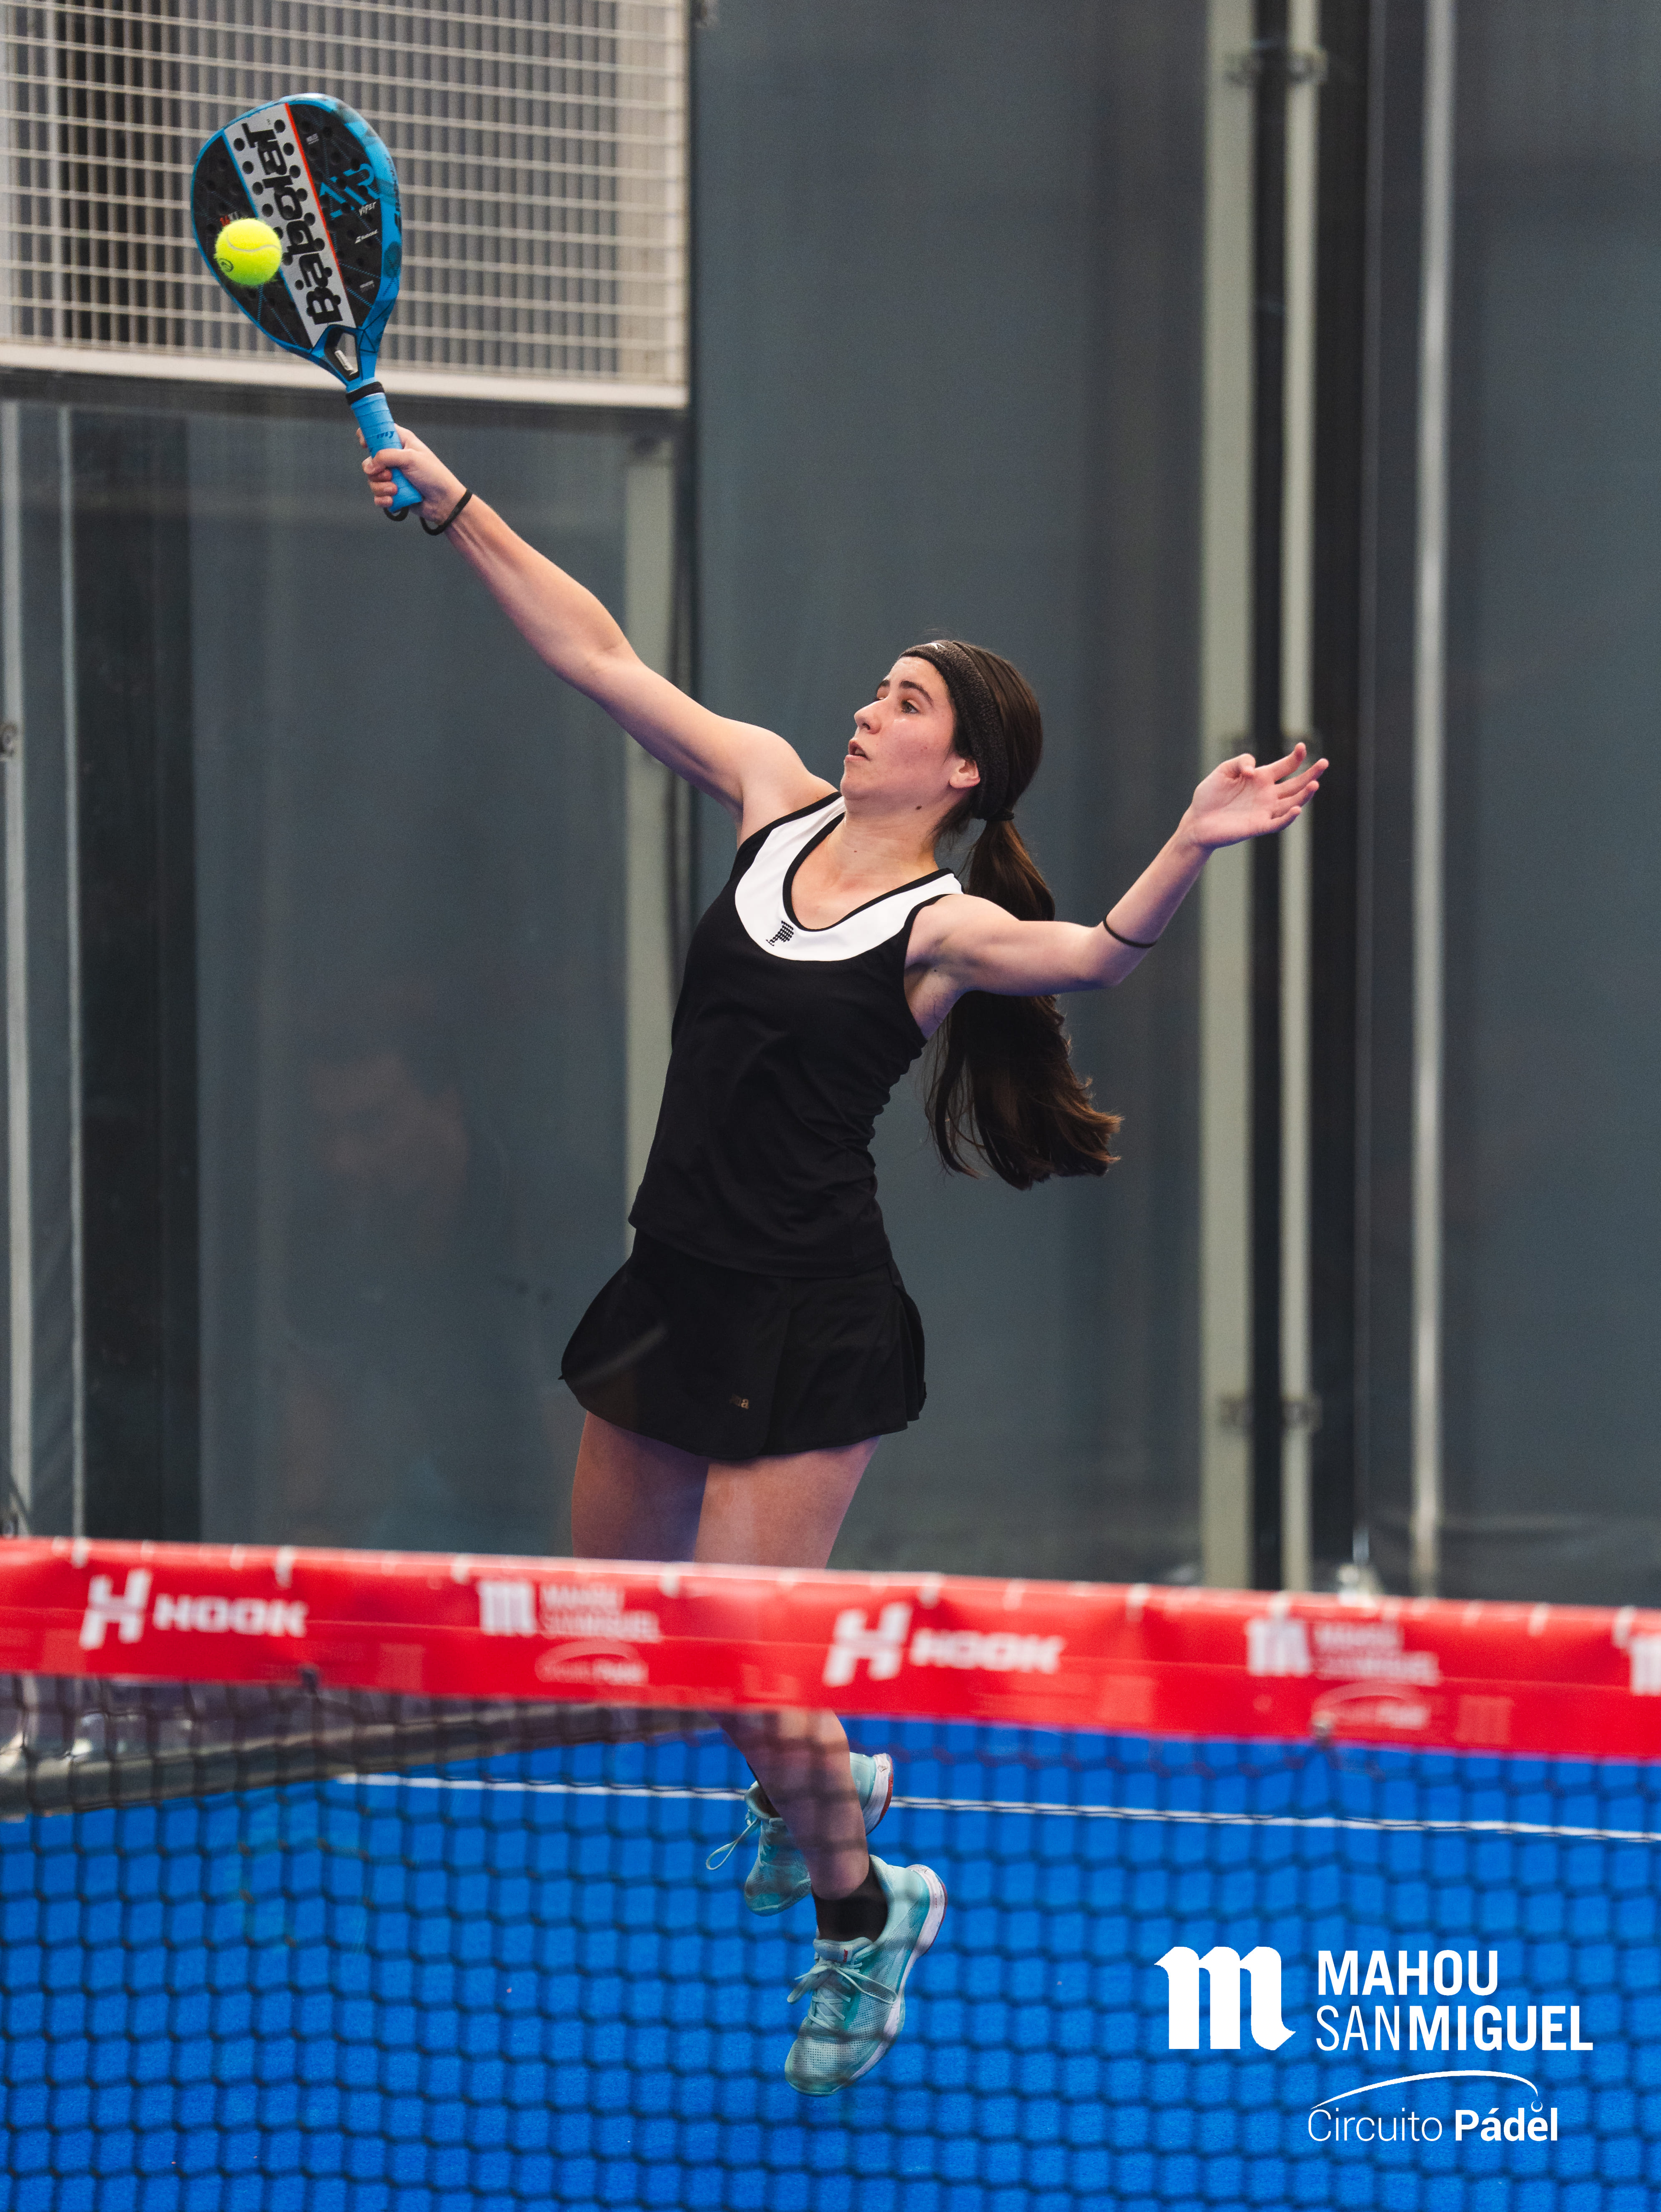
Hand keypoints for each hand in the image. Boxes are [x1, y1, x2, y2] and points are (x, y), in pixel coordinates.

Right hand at [358, 421, 464, 525]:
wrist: (444, 501)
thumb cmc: (433, 474)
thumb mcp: (410, 458)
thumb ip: (386, 456)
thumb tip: (368, 466)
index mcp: (400, 442)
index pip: (377, 431)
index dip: (367, 435)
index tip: (365, 444)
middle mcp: (394, 458)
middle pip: (369, 460)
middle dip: (375, 470)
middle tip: (388, 474)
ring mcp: (392, 476)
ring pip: (372, 479)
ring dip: (381, 487)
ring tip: (395, 490)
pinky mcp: (393, 493)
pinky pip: (377, 495)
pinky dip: (383, 499)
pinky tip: (393, 500)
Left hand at [1182, 742, 1326, 850]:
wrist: (1197, 820)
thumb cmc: (1210, 795)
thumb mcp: (1223, 771)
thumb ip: (1241, 762)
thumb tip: (1254, 770)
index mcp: (1261, 778)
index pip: (1285, 766)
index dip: (1296, 757)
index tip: (1302, 747)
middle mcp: (1267, 794)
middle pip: (1296, 784)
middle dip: (1311, 774)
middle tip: (1325, 763)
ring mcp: (1265, 811)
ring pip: (1292, 803)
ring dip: (1304, 795)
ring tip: (1315, 784)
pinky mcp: (1258, 826)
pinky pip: (1278, 823)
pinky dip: (1288, 817)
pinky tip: (1297, 809)